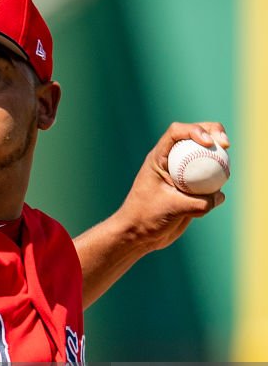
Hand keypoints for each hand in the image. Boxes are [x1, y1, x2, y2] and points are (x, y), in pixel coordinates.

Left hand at [113, 121, 227, 251]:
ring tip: (225, 172)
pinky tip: (215, 198)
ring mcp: (183, 173)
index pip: (176, 133)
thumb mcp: (172, 208)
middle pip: (195, 137)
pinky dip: (217, 184)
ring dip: (219, 160)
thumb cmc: (146, 217)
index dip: (195, 130)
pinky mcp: (192, 187)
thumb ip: (198, 203)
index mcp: (159, 158)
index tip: (208, 142)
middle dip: (214, 133)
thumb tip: (220, 196)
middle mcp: (172, 161)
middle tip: (226, 145)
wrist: (139, 235)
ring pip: (206, 157)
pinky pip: (211, 180)